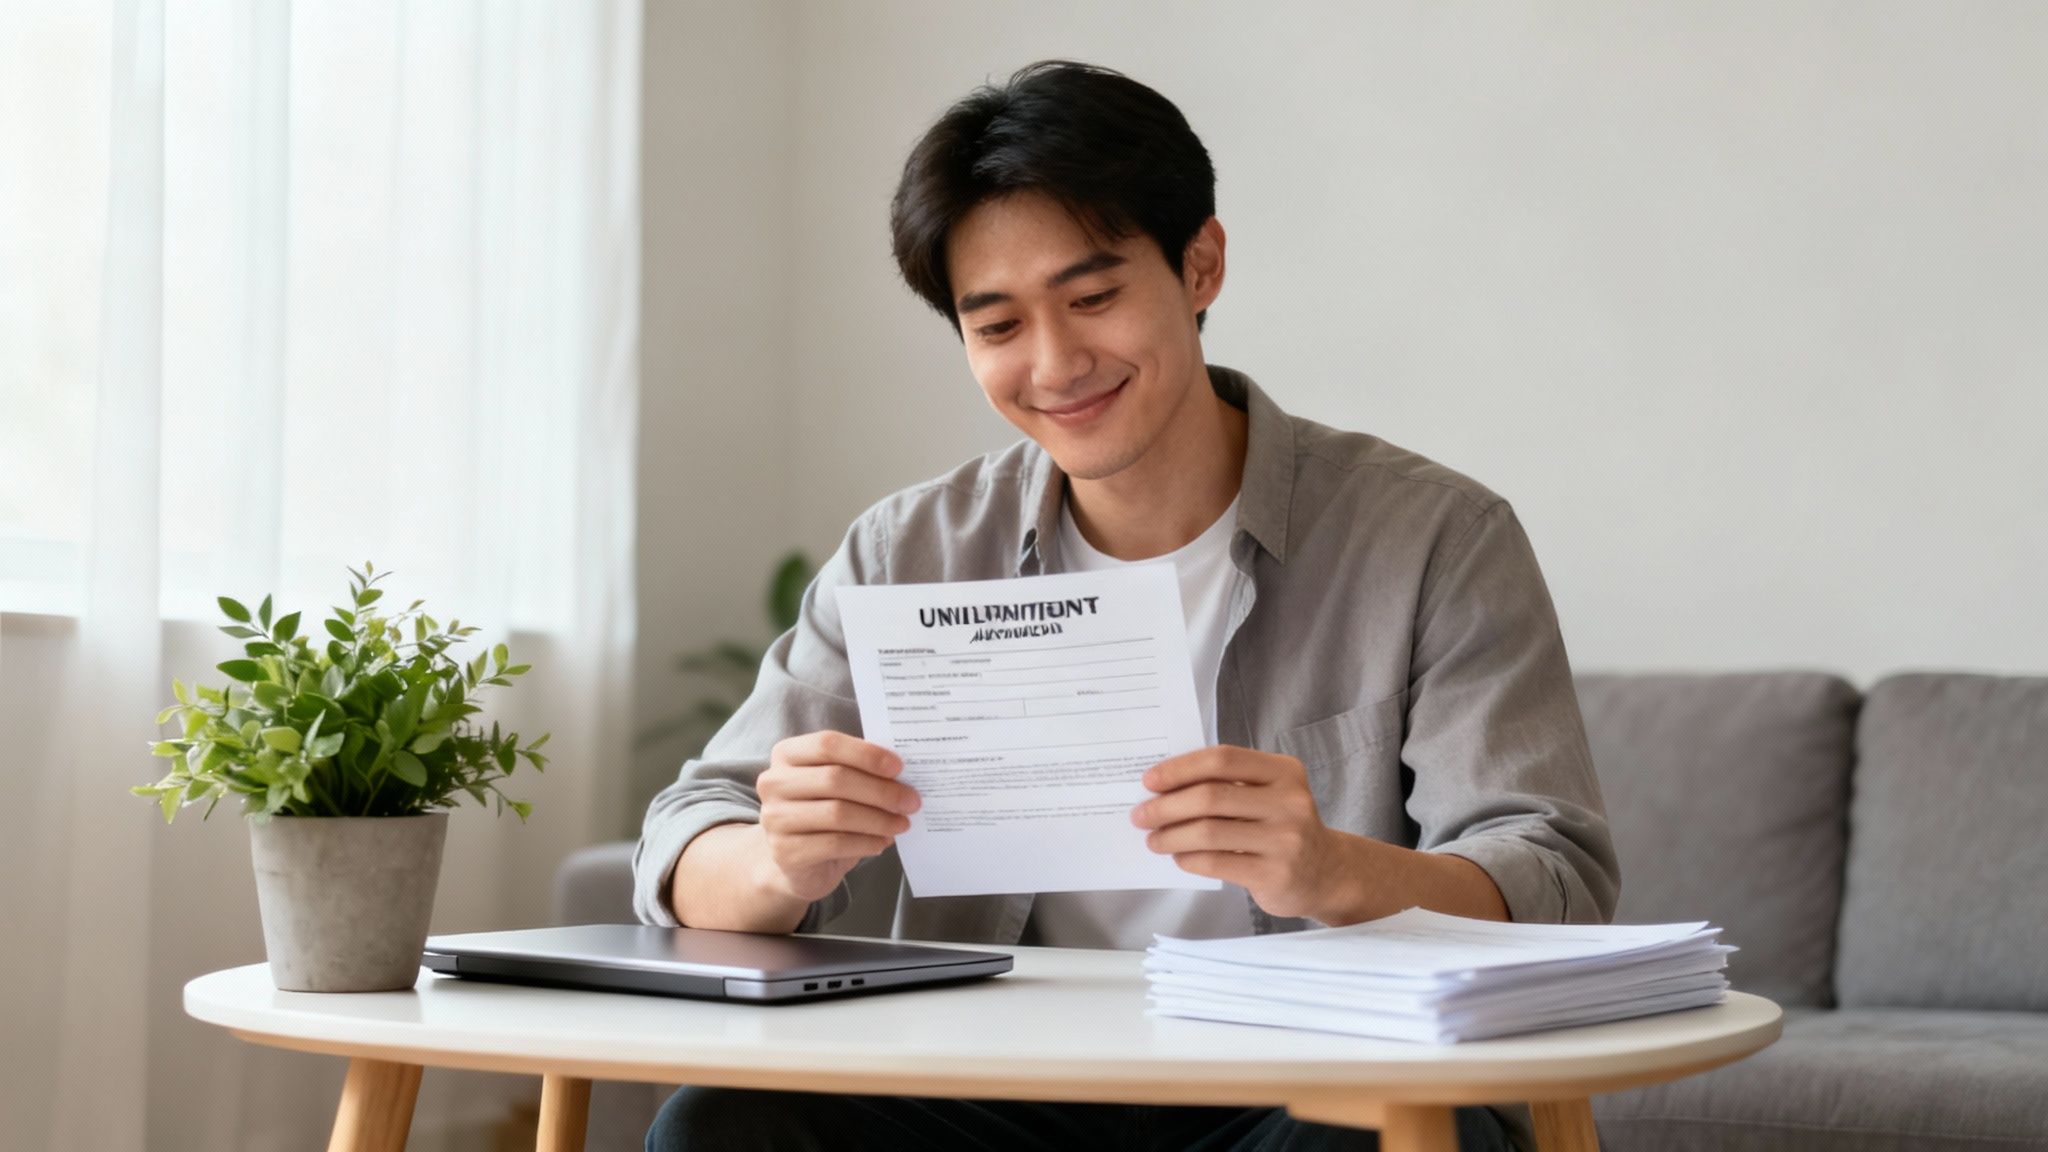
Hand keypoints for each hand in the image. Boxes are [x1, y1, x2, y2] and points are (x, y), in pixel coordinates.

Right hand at [756, 731, 920, 903]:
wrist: (796, 861)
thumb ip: (858, 770)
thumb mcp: (836, 784)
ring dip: (879, 819)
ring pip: (837, 813)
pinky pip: (835, 843)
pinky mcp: (785, 851)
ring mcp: (775, 818)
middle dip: (881, 790)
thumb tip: (902, 774)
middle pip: (835, 778)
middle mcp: (774, 782)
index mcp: (787, 754)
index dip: (866, 754)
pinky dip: (866, 842)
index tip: (899, 767)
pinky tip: (883, 841)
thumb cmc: (822, 811)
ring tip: (902, 823)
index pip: (827, 744)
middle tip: (911, 801)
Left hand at [1130, 745, 1337, 919]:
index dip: (1181, 768)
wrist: (1327, 872)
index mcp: (1284, 771)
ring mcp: (1285, 840)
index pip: (1222, 759)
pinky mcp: (1275, 874)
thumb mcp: (1268, 794)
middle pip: (1211, 797)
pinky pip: (1216, 863)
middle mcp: (1289, 802)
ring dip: (1171, 836)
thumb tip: (1163, 788)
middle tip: (1141, 815)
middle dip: (1166, 806)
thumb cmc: (1282, 827)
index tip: (1149, 780)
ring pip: (1209, 833)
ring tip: (1153, 840)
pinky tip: (1178, 857)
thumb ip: (1228, 785)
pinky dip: (1188, 859)